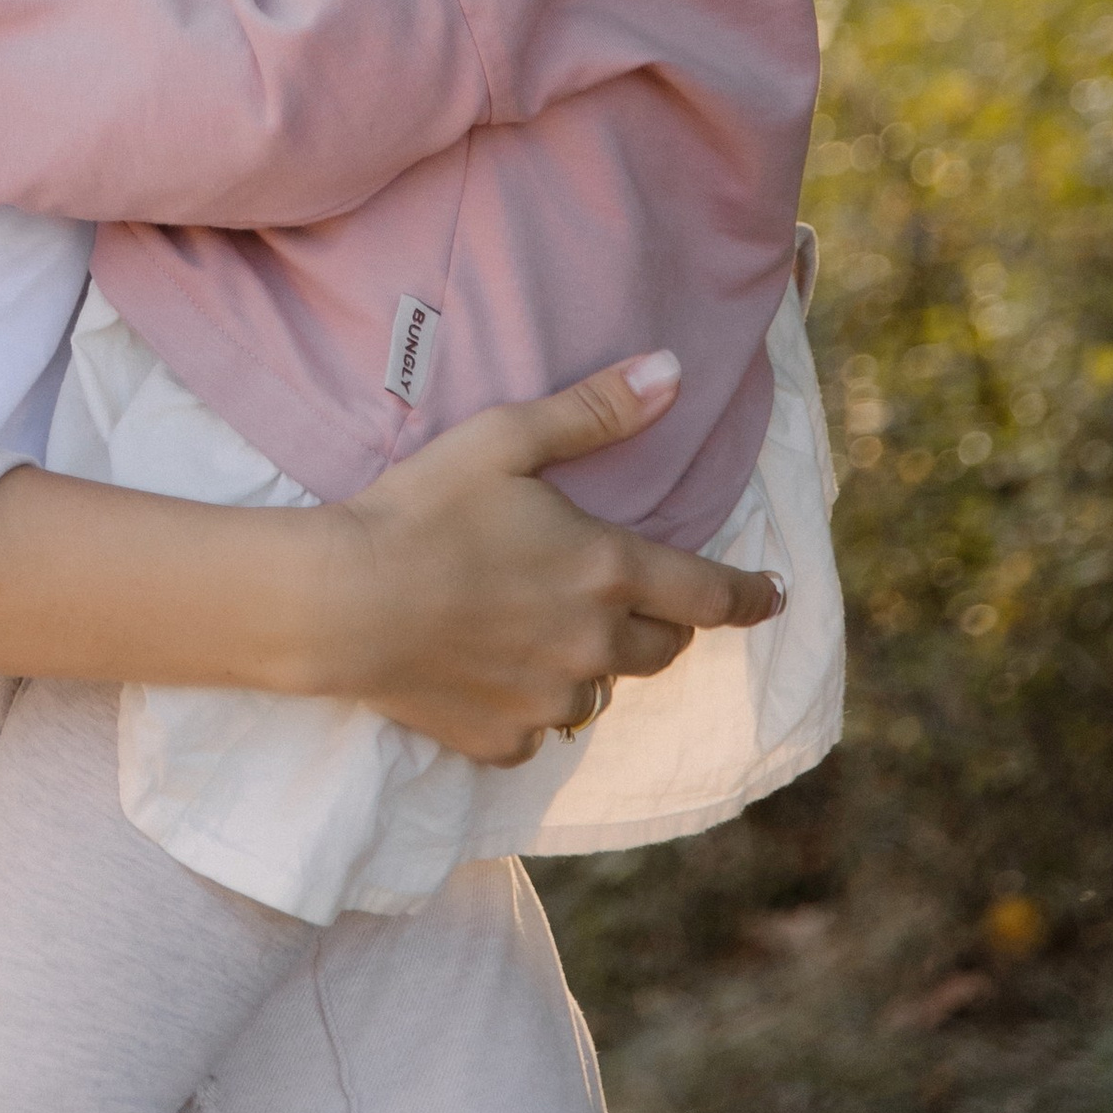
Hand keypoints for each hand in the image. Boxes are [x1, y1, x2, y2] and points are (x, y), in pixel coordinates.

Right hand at [288, 352, 785, 763]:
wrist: (339, 603)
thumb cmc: (420, 508)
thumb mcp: (505, 439)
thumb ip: (594, 411)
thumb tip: (672, 372)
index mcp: (607, 570)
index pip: (710, 594)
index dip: (750, 595)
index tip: (773, 596)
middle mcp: (595, 647)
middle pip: (664, 648)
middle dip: (661, 622)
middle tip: (628, 595)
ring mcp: (552, 702)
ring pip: (603, 691)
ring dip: (592, 663)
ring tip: (542, 629)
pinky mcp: (504, 740)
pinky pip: (540, 727)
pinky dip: (531, 702)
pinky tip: (490, 668)